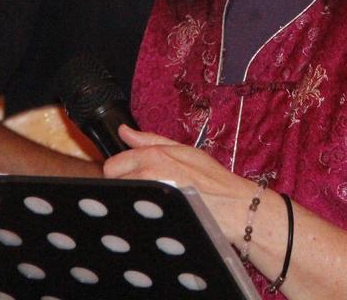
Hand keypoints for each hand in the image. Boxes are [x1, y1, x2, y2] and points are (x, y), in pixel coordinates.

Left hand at [101, 126, 256, 242]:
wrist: (234, 207)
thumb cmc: (214, 181)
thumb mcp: (185, 150)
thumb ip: (150, 140)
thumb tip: (124, 131)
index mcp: (153, 155)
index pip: (112, 164)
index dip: (121, 172)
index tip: (134, 177)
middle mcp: (147, 173)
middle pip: (113, 183)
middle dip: (124, 186)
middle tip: (147, 191)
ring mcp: (149, 195)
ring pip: (121, 199)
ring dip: (133, 201)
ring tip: (155, 203)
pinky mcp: (153, 216)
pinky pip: (132, 215)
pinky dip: (140, 215)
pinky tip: (157, 214)